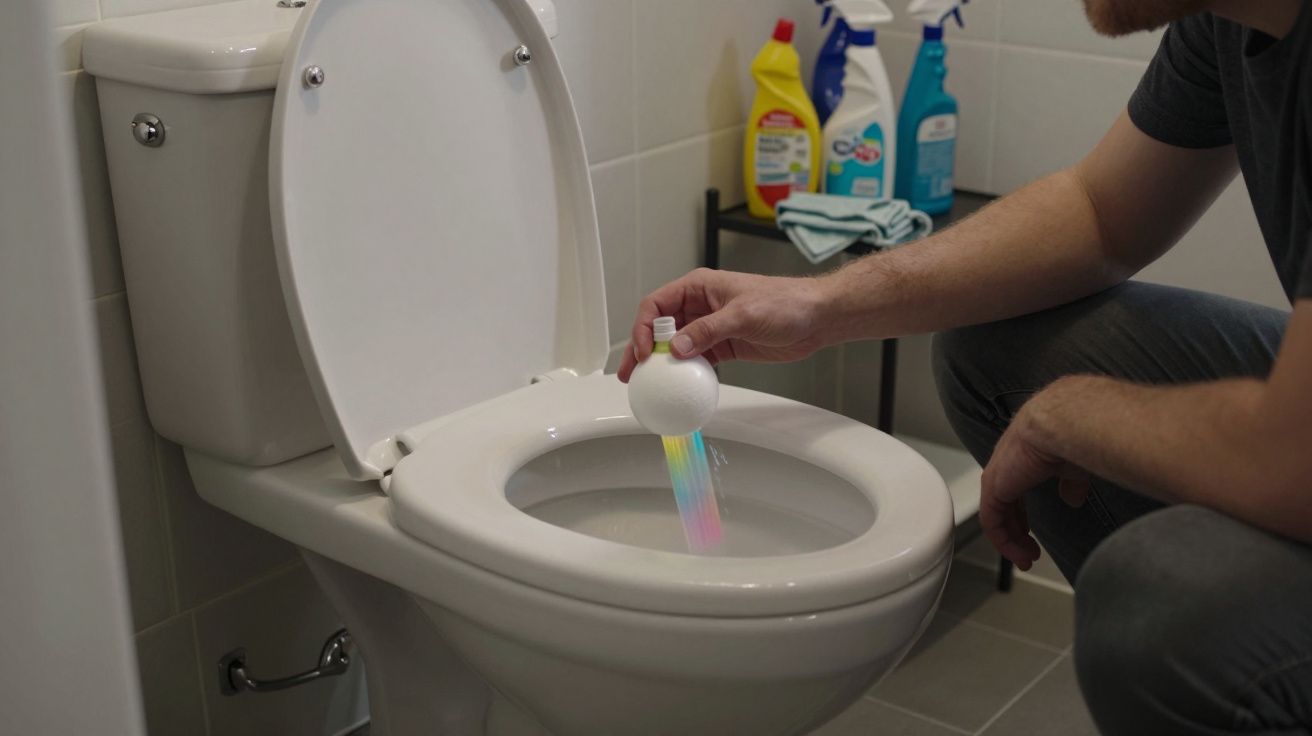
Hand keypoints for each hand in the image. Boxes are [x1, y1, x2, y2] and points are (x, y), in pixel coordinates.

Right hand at [617, 268, 830, 381]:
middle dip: (642, 349)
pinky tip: (677, 387)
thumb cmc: (785, 302)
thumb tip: (677, 348)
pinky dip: (685, 373)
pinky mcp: (722, 346)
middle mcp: (699, 306)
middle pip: (659, 328)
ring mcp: (710, 327)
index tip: (645, 352)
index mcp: (698, 287)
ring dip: (661, 364)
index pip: (657, 305)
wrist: (816, 317)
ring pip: (674, 346)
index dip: (644, 328)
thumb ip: (708, 331)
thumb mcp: (743, 314)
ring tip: (646, 384)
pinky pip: (696, 361)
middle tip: (630, 372)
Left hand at [980, 391, 1092, 569]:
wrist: (1064, 424)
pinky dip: (1003, 541)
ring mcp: (996, 476)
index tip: (1034, 540)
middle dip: (1016, 534)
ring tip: (1026, 560)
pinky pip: (992, 522)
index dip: (1023, 520)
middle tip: (1029, 555)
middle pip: (1003, 508)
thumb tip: (1072, 499)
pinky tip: (1017, 553)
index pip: (1014, 495)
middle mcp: (1005, 467)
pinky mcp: (993, 487)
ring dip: (1010, 542)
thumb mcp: (1074, 467)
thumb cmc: (1074, 436)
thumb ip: (1070, 483)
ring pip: (995, 517)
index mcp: (1022, 459)